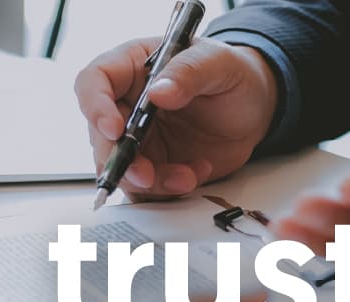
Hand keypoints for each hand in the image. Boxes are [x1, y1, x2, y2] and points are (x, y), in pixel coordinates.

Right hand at [74, 37, 278, 197]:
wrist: (254, 108)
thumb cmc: (232, 75)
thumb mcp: (219, 63)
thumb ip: (189, 72)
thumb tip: (158, 91)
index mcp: (132, 67)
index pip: (94, 82)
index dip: (96, 106)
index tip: (115, 129)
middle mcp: (127, 104)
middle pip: (101, 135)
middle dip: (120, 160)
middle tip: (145, 174)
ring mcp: (139, 139)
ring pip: (121, 168)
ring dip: (149, 181)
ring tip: (186, 177)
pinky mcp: (154, 166)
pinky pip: (146, 188)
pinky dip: (168, 190)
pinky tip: (195, 174)